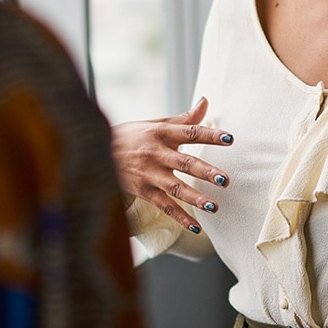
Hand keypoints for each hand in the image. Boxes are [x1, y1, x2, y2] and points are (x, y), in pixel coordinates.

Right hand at [110, 97, 232, 232]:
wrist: (97, 152)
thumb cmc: (133, 136)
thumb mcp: (156, 124)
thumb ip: (184, 118)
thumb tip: (205, 101)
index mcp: (162, 133)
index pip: (190, 132)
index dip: (210, 135)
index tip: (230, 139)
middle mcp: (156, 153)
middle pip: (184, 163)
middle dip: (205, 172)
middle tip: (225, 179)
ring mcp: (149, 174)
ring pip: (175, 188)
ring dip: (195, 198)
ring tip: (214, 206)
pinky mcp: (143, 191)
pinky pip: (164, 206)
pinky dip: (179, 217)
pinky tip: (196, 226)